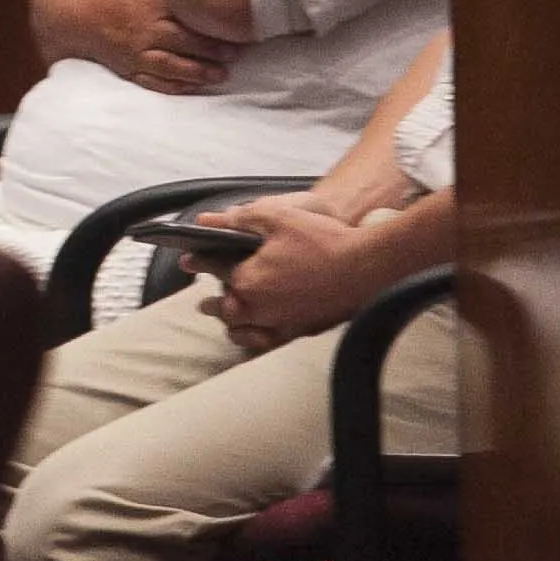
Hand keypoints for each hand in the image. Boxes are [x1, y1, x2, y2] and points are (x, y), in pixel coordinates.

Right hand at [88, 0, 242, 92]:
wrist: (82, 12)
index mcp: (150, 3)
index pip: (186, 15)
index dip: (213, 24)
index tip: (236, 30)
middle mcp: (143, 29)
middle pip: (182, 41)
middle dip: (211, 50)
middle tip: (234, 54)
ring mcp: (135, 51)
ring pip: (169, 65)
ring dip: (196, 72)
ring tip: (220, 75)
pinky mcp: (128, 68)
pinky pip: (151, 81)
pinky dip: (173, 86)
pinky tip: (192, 87)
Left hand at [199, 197, 373, 350]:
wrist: (371, 266)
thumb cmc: (325, 240)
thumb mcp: (277, 217)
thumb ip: (237, 220)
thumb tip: (205, 221)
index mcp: (248, 282)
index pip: (214, 270)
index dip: (199, 261)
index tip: (188, 260)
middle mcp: (262, 310)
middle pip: (225, 309)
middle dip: (211, 301)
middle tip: (202, 300)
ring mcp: (283, 324)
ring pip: (245, 332)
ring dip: (233, 324)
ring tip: (226, 318)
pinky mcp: (305, 331)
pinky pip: (271, 342)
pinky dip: (258, 339)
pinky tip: (258, 333)